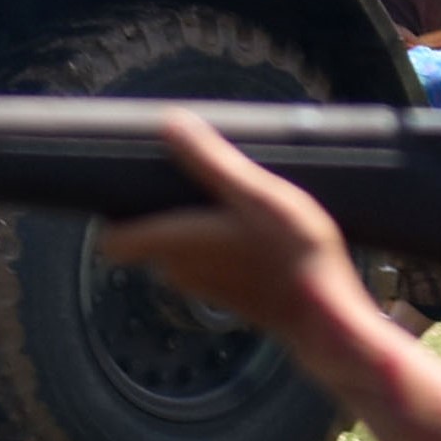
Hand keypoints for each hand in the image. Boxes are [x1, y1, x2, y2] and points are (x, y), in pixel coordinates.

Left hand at [97, 112, 370, 350]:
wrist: (328, 317)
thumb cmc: (293, 253)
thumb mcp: (256, 194)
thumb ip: (211, 161)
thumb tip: (169, 123)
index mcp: (174, 244)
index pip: (112, 240)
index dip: (113, 210)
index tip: (131, 180)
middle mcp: (179, 271)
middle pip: (148, 236)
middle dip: (160, 206)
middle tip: (190, 173)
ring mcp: (204, 288)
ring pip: (179, 250)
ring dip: (192, 225)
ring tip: (226, 195)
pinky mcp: (229, 296)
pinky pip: (206, 262)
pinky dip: (216, 244)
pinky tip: (251, 226)